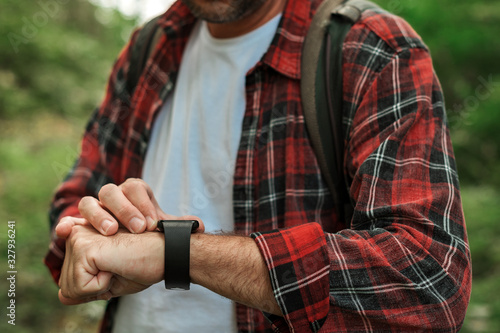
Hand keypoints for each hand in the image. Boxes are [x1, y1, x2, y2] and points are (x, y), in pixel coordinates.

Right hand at [55, 178, 204, 236]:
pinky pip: (70, 220)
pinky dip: (67, 223)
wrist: (133, 241)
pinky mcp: (80, 224)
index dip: (142, 204)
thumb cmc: (149, 231)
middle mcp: (113, 196)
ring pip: (89, 202)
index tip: (151, 224)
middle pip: (112, 192)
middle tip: (138, 228)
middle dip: (124, 209)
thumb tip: (199, 225)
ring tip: (110, 231)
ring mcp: (95, 208)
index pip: (136, 188)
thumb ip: (177, 226)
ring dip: (98, 215)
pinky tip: (66, 231)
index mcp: (134, 191)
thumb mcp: (163, 229)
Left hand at [58, 224, 163, 304]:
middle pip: (66, 283)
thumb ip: (85, 286)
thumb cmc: (144, 263)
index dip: (89, 285)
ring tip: (119, 264)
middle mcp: (78, 232)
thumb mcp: (111, 280)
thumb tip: (62, 296)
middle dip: (93, 286)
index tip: (111, 270)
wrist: (166, 253)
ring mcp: (79, 237)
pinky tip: (117, 265)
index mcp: (84, 235)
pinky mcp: (84, 247)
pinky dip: (100, 286)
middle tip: (119, 267)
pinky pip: (79, 287)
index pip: (69, 277)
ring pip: (70, 286)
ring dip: (98, 285)